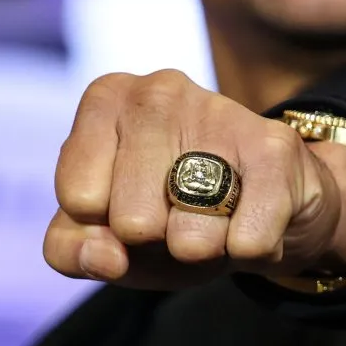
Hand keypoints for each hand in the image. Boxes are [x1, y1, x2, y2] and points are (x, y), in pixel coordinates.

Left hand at [43, 70, 345, 289]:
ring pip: (190, 238)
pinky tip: (251, 221)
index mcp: (106, 99)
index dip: (102, 226)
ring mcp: (219, 110)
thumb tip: (105, 254)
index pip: (79, 199)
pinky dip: (247, 254)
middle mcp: (158, 91)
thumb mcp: (102, 236)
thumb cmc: (167, 215)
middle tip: (176, 216)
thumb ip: (70, 250)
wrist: (266, 205)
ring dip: (204, 251)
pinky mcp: (275, 145)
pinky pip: (248, 242)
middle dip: (155, 242)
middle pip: (132, 221)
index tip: (129, 204)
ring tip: (215, 219)